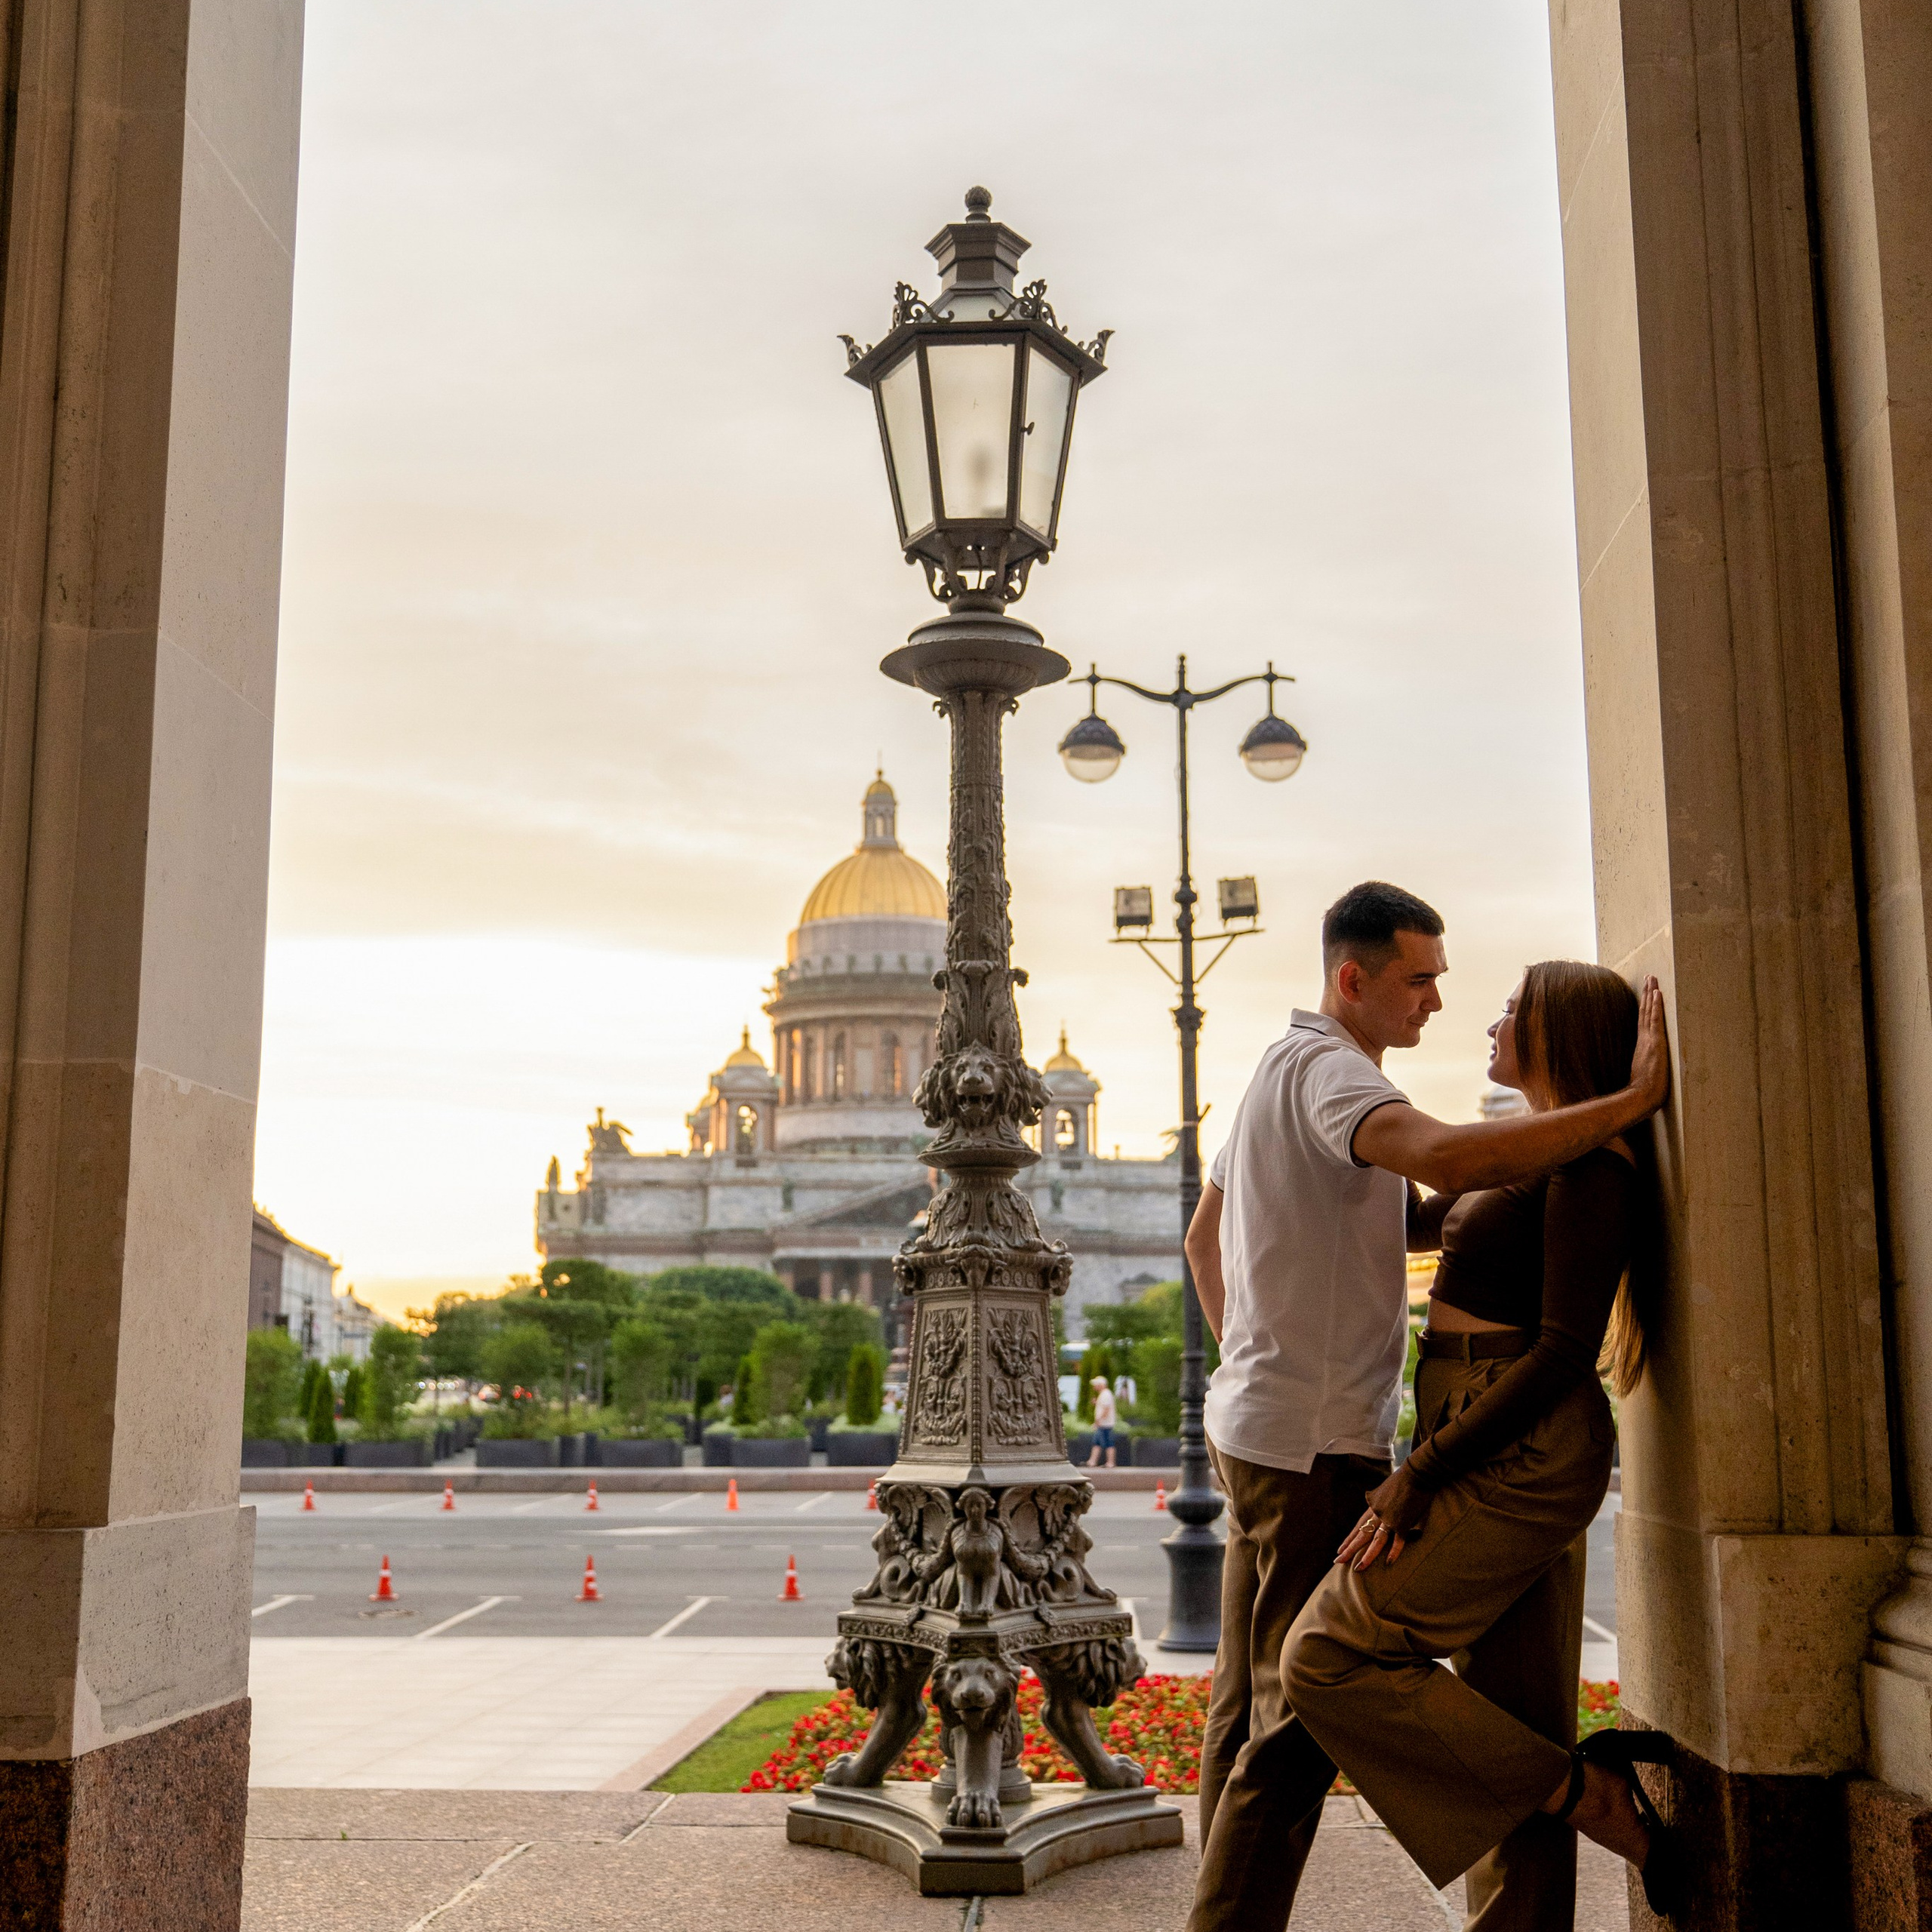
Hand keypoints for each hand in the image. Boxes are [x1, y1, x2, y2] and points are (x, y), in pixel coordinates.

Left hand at [1335, 1466, 1429, 1570]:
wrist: (1416, 1474)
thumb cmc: (1402, 1480)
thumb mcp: (1384, 1490)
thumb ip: (1378, 1501)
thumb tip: (1371, 1502)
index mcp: (1372, 1507)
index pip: (1358, 1527)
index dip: (1349, 1539)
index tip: (1340, 1550)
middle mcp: (1377, 1514)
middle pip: (1361, 1535)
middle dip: (1349, 1550)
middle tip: (1338, 1561)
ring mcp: (1390, 1519)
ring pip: (1375, 1541)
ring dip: (1367, 1556)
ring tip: (1358, 1568)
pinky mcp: (1403, 1523)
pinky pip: (1397, 1541)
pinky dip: (1394, 1552)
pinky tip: (1388, 1562)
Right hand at [1624, 975, 1669, 1119]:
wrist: (1640, 1097)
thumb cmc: (1642, 1092)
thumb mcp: (1644, 1077)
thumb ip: (1644, 1069)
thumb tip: (1645, 1071)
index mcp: (1642, 1046)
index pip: (1643, 1021)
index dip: (1645, 1006)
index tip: (1647, 992)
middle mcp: (1645, 1040)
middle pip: (1645, 1012)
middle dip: (1647, 994)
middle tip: (1649, 977)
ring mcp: (1650, 1040)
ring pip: (1650, 1012)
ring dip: (1651, 994)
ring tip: (1652, 979)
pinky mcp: (1656, 1042)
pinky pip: (1655, 1019)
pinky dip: (1655, 1005)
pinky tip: (1657, 993)